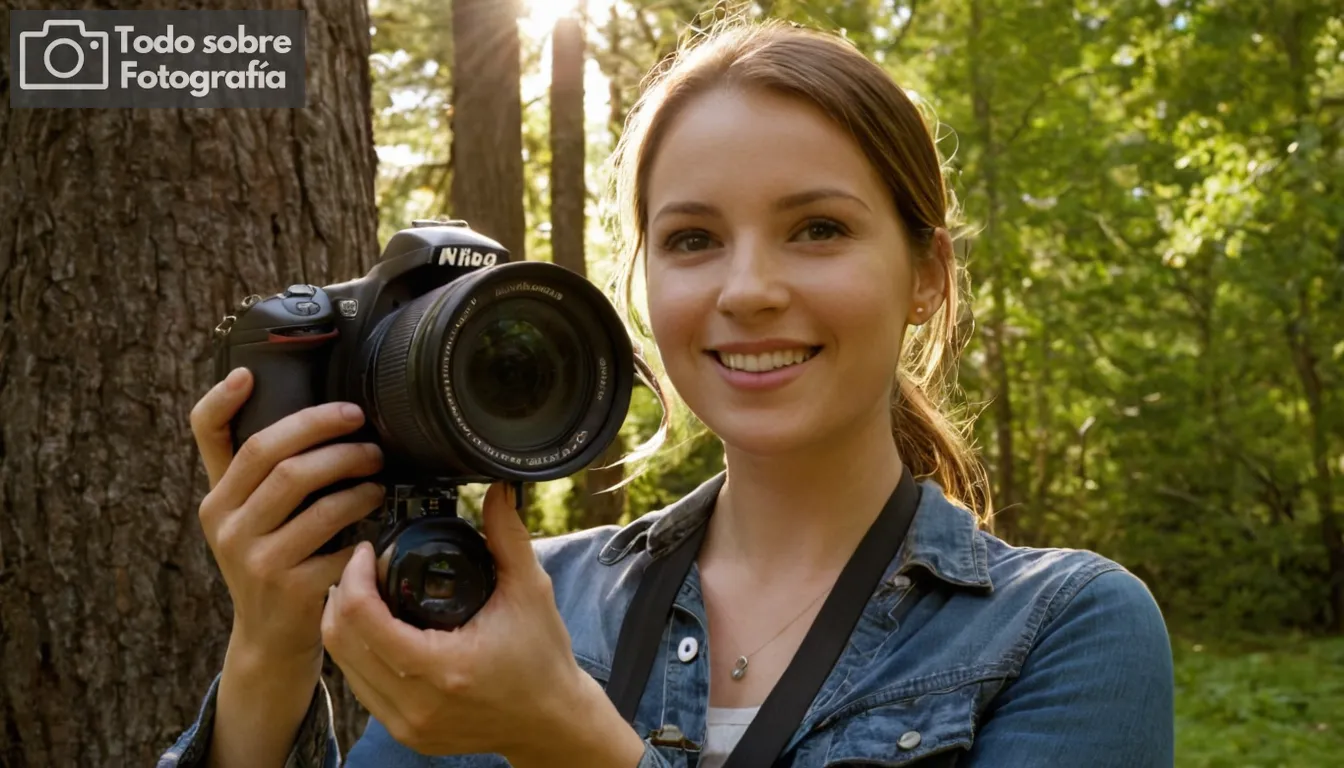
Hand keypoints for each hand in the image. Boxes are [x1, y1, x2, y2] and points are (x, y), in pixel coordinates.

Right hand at [191, 367, 385, 666]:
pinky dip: (369, 529)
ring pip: (319, 501)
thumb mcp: (249, 516)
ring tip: (380, 476)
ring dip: (360, 481)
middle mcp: (227, 526)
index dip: (222, 401)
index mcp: (216, 500)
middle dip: (331, 435)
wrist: (270, 639)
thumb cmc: (271, 560)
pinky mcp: (293, 590)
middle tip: (365, 431)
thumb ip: (256, 471)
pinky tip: (380, 522)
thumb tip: (278, 399)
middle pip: (279, 460)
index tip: (248, 373)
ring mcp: (257, 561)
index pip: (208, 438)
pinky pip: (343, 544)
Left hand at [321, 483, 644, 766]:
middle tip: (361, 567)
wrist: (552, 720)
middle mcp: (418, 704)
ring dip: (343, 624)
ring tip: (363, 593)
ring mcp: (407, 724)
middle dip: (341, 594)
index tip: (368, 551)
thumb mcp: (531, 590)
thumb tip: (495, 488)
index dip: (353, 576)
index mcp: (444, 668)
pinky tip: (374, 629)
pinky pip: (360, 687)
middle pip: (341, 642)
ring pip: (342, 666)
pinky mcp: (405, 733)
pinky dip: (357, 653)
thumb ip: (507, 536)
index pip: (363, 619)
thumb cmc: (544, 658)